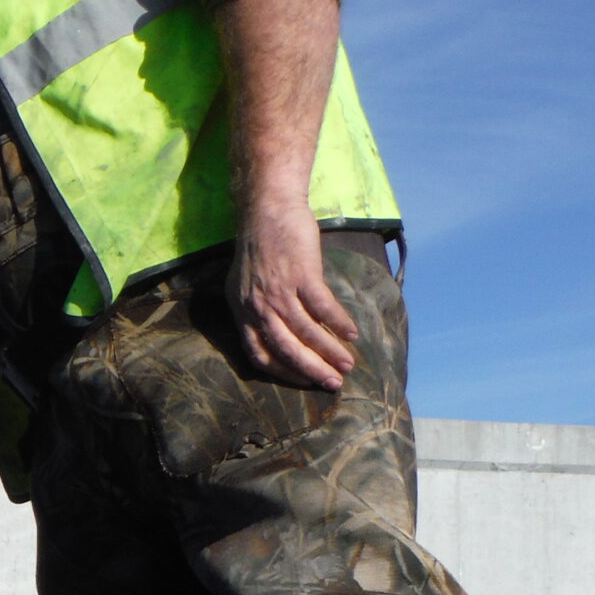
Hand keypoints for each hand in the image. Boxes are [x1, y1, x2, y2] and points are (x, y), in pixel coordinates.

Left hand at [230, 200, 358, 390]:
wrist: (268, 209)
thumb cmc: (260, 247)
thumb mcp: (246, 285)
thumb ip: (258, 310)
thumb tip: (283, 332)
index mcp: (242, 313)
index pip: (260, 355)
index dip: (283, 372)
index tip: (304, 380)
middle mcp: (258, 307)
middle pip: (286, 350)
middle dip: (312, 371)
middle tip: (333, 384)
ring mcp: (279, 292)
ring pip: (307, 332)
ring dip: (330, 351)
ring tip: (348, 364)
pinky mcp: (301, 275)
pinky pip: (322, 307)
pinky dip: (338, 322)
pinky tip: (352, 333)